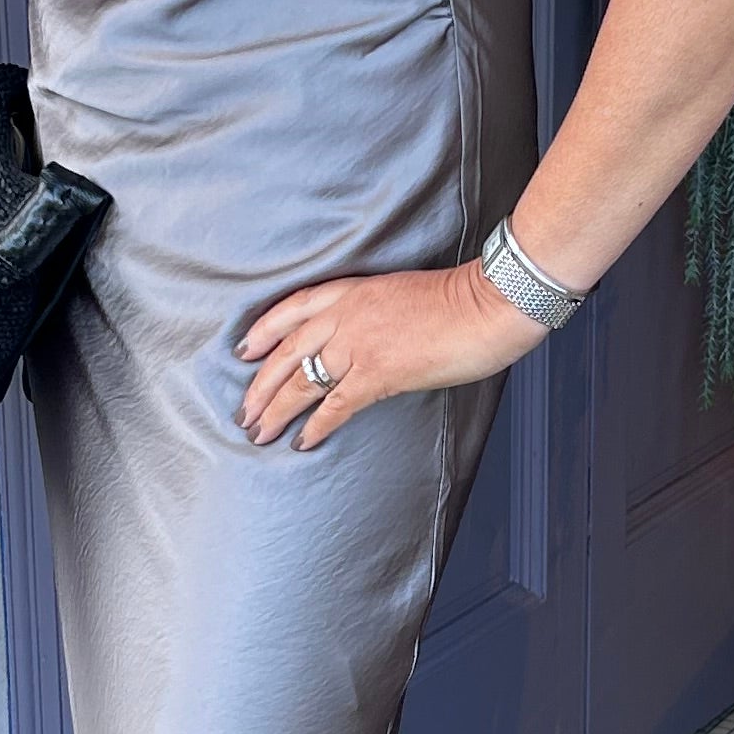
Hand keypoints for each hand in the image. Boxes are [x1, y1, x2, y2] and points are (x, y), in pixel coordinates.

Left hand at [236, 260, 542, 450]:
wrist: (489, 303)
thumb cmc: (458, 298)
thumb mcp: (399, 293)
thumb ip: (372, 312)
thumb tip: (364, 340)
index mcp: (351, 291)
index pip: (292, 309)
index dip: (264, 332)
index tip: (245, 352)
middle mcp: (346, 316)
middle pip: (286, 352)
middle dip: (260, 385)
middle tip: (244, 411)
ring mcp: (359, 344)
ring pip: (301, 381)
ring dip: (276, 411)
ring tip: (258, 433)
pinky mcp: (378, 373)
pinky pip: (334, 405)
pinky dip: (315, 426)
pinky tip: (302, 442)